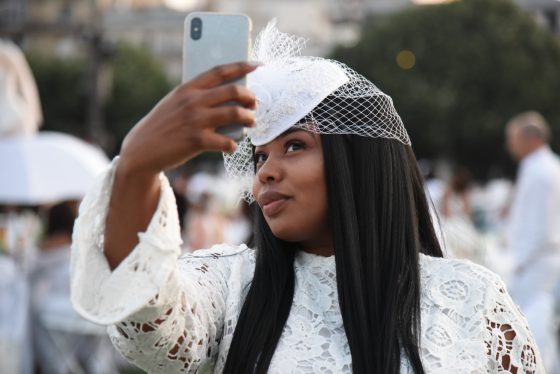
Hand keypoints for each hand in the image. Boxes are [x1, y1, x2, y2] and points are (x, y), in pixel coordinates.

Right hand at [118, 61, 257, 178]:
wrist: (142, 150)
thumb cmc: (163, 126)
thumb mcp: (175, 104)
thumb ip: (197, 97)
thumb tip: (229, 97)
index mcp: (187, 88)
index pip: (219, 71)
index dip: (241, 66)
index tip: (256, 64)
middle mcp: (192, 101)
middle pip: (233, 91)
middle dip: (250, 97)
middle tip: (254, 104)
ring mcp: (195, 121)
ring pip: (235, 114)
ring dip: (249, 118)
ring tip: (251, 122)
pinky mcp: (197, 141)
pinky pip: (226, 141)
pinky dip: (233, 144)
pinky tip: (231, 146)